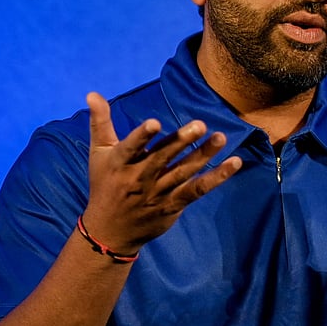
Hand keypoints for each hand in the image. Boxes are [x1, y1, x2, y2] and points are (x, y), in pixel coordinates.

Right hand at [80, 92, 241, 256]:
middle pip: (163, 159)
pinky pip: (197, 190)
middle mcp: (139, 179)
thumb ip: (100, 122)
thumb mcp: (99, 154)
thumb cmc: (104, 184)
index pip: (131, 148)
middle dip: (181, 142)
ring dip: (203, 155)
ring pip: (183, 173)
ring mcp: (158, 193)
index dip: (142, 136)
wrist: (110, 232)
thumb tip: (92, 93)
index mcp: (120, 163)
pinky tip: (234, 163)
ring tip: (220, 137)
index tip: (155, 123)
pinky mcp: (173, 204)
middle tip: (200, 124)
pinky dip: (217, 178)